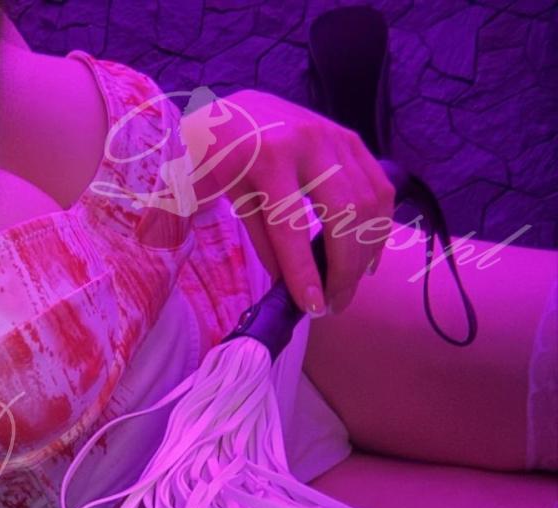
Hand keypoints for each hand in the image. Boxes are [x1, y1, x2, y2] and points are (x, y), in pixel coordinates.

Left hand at [180, 88, 396, 315]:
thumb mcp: (228, 197)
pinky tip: (368, 253)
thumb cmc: (220, 156)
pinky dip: (379, 223)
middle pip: (343, 216)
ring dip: (366, 251)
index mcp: (266, 158)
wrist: (232, 108)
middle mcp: (307, 143)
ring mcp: (334, 137)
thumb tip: (288, 285)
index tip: (314, 307)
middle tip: (335, 304)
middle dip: (344, 268)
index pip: (292, 226)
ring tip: (351, 285)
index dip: (305, 271)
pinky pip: (378, 185)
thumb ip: (261, 238)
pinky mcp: (350, 138)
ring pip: (369, 202)